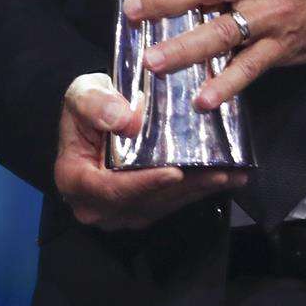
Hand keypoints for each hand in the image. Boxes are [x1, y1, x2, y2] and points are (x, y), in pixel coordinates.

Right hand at [54, 74, 245, 229]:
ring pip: (162, 204)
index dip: (144, 183)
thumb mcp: (83, 93)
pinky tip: (224, 178)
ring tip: (230, 174)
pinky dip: (196, 190)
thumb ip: (95, 104)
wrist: (93, 117)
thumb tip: (124, 120)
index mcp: (74, 180)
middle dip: (184, 187)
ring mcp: (120, 212)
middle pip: (145, 201)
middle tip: (219, 173)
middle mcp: (97, 206)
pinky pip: (169, 203)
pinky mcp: (141, 210)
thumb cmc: (87, 105)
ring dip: (198, 190)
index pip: (111, 189)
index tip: (174, 172)